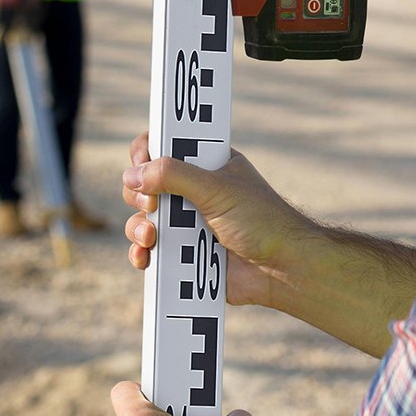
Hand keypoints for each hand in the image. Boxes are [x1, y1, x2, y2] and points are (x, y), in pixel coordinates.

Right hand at [122, 134, 316, 309]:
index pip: (165, 146)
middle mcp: (193, 192)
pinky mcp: (184, 254)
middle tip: (152, 205)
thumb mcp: (216, 188)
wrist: (282, 269)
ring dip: (138, 227)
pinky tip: (146, 257)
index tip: (140, 162)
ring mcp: (187, 224)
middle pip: (145, 184)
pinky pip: (151, 251)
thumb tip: (132, 174)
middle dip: (138, 194)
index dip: (147, 151)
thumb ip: (173, 175)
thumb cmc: (261, 221)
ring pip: (144, 219)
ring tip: (151, 237)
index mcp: (206, 164)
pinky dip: (142, 254)